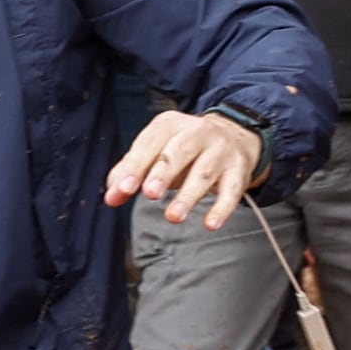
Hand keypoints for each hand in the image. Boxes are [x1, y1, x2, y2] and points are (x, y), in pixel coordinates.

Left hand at [107, 109, 265, 229]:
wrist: (234, 136)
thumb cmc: (184, 150)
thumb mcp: (156, 152)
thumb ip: (129, 173)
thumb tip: (111, 197)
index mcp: (170, 125)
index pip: (150, 142)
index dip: (137, 165)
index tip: (125, 188)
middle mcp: (197, 133)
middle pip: (179, 152)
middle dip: (163, 173)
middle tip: (150, 193)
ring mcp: (220, 151)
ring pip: (204, 172)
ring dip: (188, 195)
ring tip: (173, 217)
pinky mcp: (238, 171)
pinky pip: (232, 190)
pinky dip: (222, 208)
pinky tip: (210, 224)